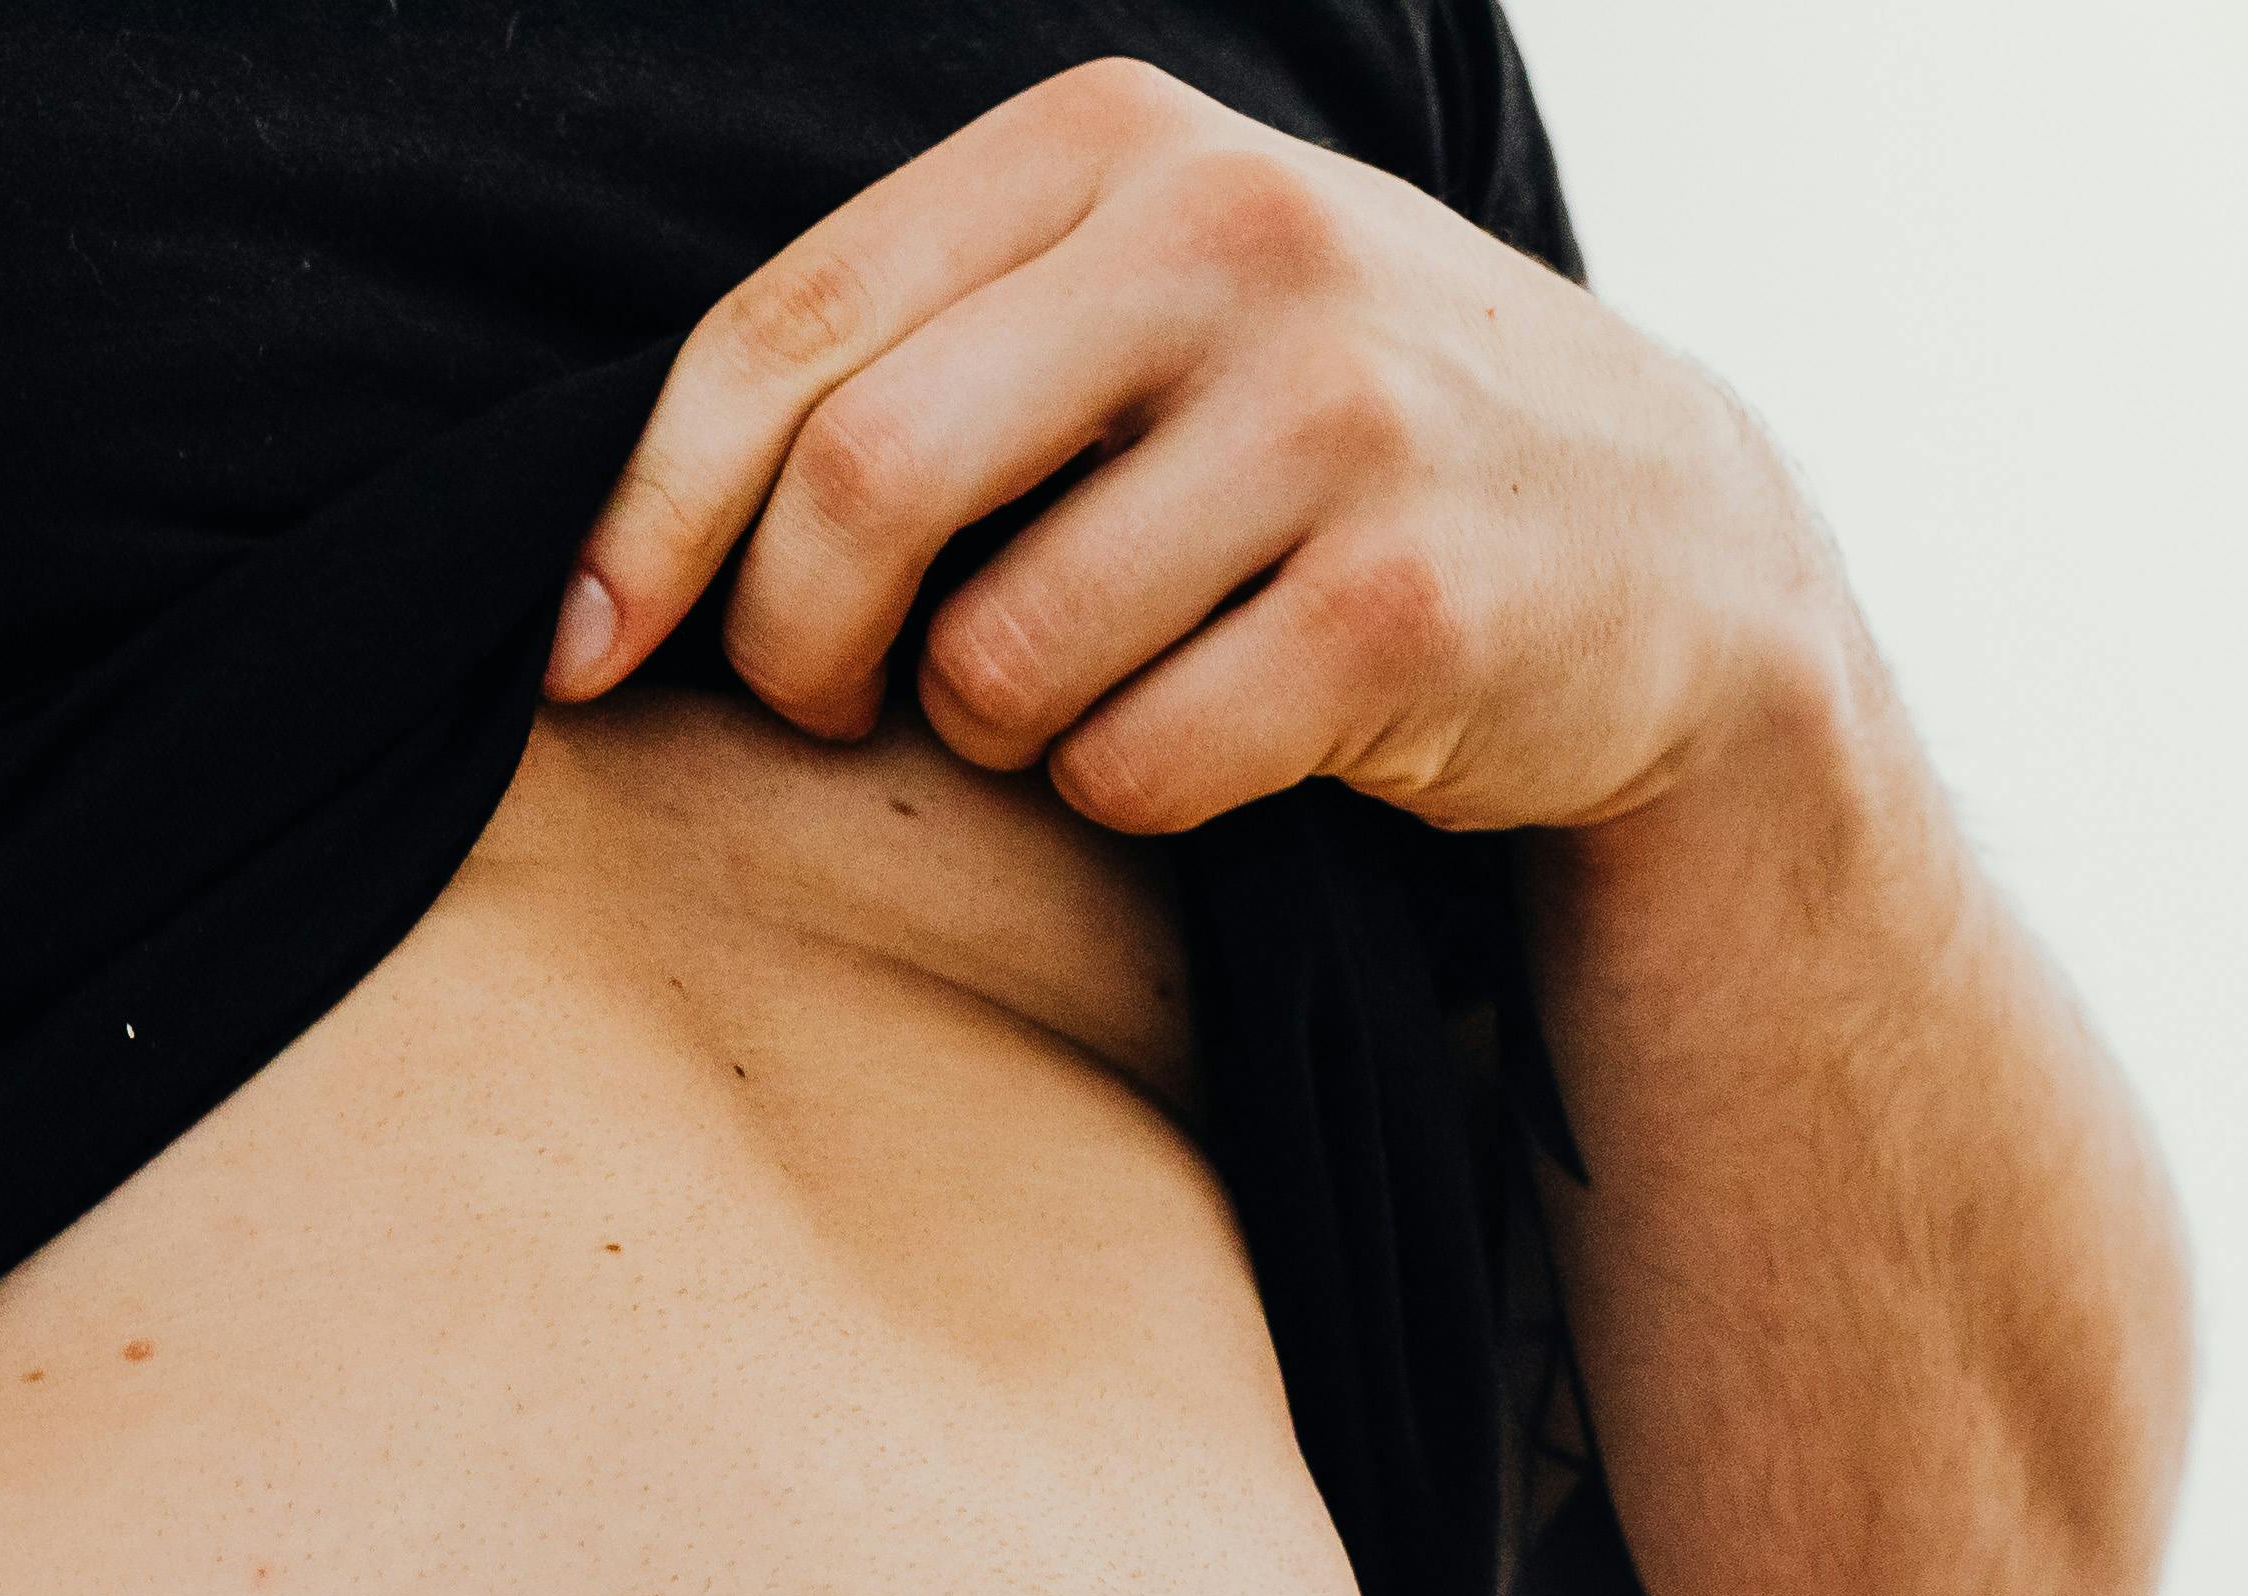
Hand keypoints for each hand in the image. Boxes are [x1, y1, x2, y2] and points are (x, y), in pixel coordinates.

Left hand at [554, 57, 1838, 840]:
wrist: (1660, 543)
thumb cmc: (1317, 440)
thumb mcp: (1139, 304)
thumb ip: (920, 349)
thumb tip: (614, 557)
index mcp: (1115, 147)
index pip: (787, 328)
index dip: (649, 516)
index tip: (586, 652)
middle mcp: (1229, 242)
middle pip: (863, 483)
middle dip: (801, 643)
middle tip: (837, 703)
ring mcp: (1336, 417)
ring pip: (999, 656)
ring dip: (999, 730)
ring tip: (1093, 688)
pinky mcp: (1407, 606)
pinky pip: (1140, 770)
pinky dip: (1134, 797)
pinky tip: (1225, 733)